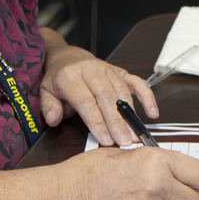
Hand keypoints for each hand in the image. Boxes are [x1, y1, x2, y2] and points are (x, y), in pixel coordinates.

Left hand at [39, 29, 157, 146]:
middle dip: (116, 121)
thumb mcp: (45, 92)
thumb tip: (54, 119)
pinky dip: (147, 97)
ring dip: (130, 114)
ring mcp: (108, 69)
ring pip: (122, 91)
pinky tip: (152, 113)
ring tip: (134, 135)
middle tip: (124, 141)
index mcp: (70, 76)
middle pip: (106, 97)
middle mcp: (91, 70)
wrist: (67, 57)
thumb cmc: (59, 79)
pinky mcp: (120, 71)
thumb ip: (49, 107)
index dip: (97, 121)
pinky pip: (137, 82)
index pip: (86, 101)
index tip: (105, 140)